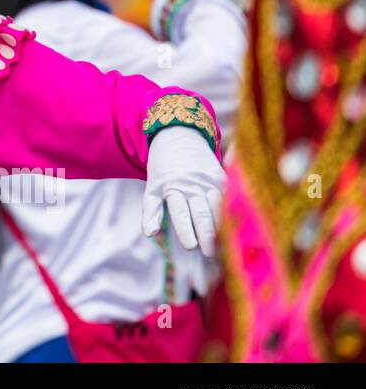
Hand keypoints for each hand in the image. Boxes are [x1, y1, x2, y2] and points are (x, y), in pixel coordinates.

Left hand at [142, 127, 224, 256]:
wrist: (179, 134)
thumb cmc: (163, 167)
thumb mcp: (152, 186)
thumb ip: (151, 210)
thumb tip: (150, 234)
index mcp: (173, 186)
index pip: (180, 212)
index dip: (185, 229)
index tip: (191, 246)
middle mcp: (193, 184)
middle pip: (202, 212)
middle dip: (206, 234)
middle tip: (209, 253)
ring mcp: (209, 180)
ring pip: (219, 207)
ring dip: (223, 227)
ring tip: (226, 246)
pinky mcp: (222, 177)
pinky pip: (230, 197)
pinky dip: (233, 213)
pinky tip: (238, 229)